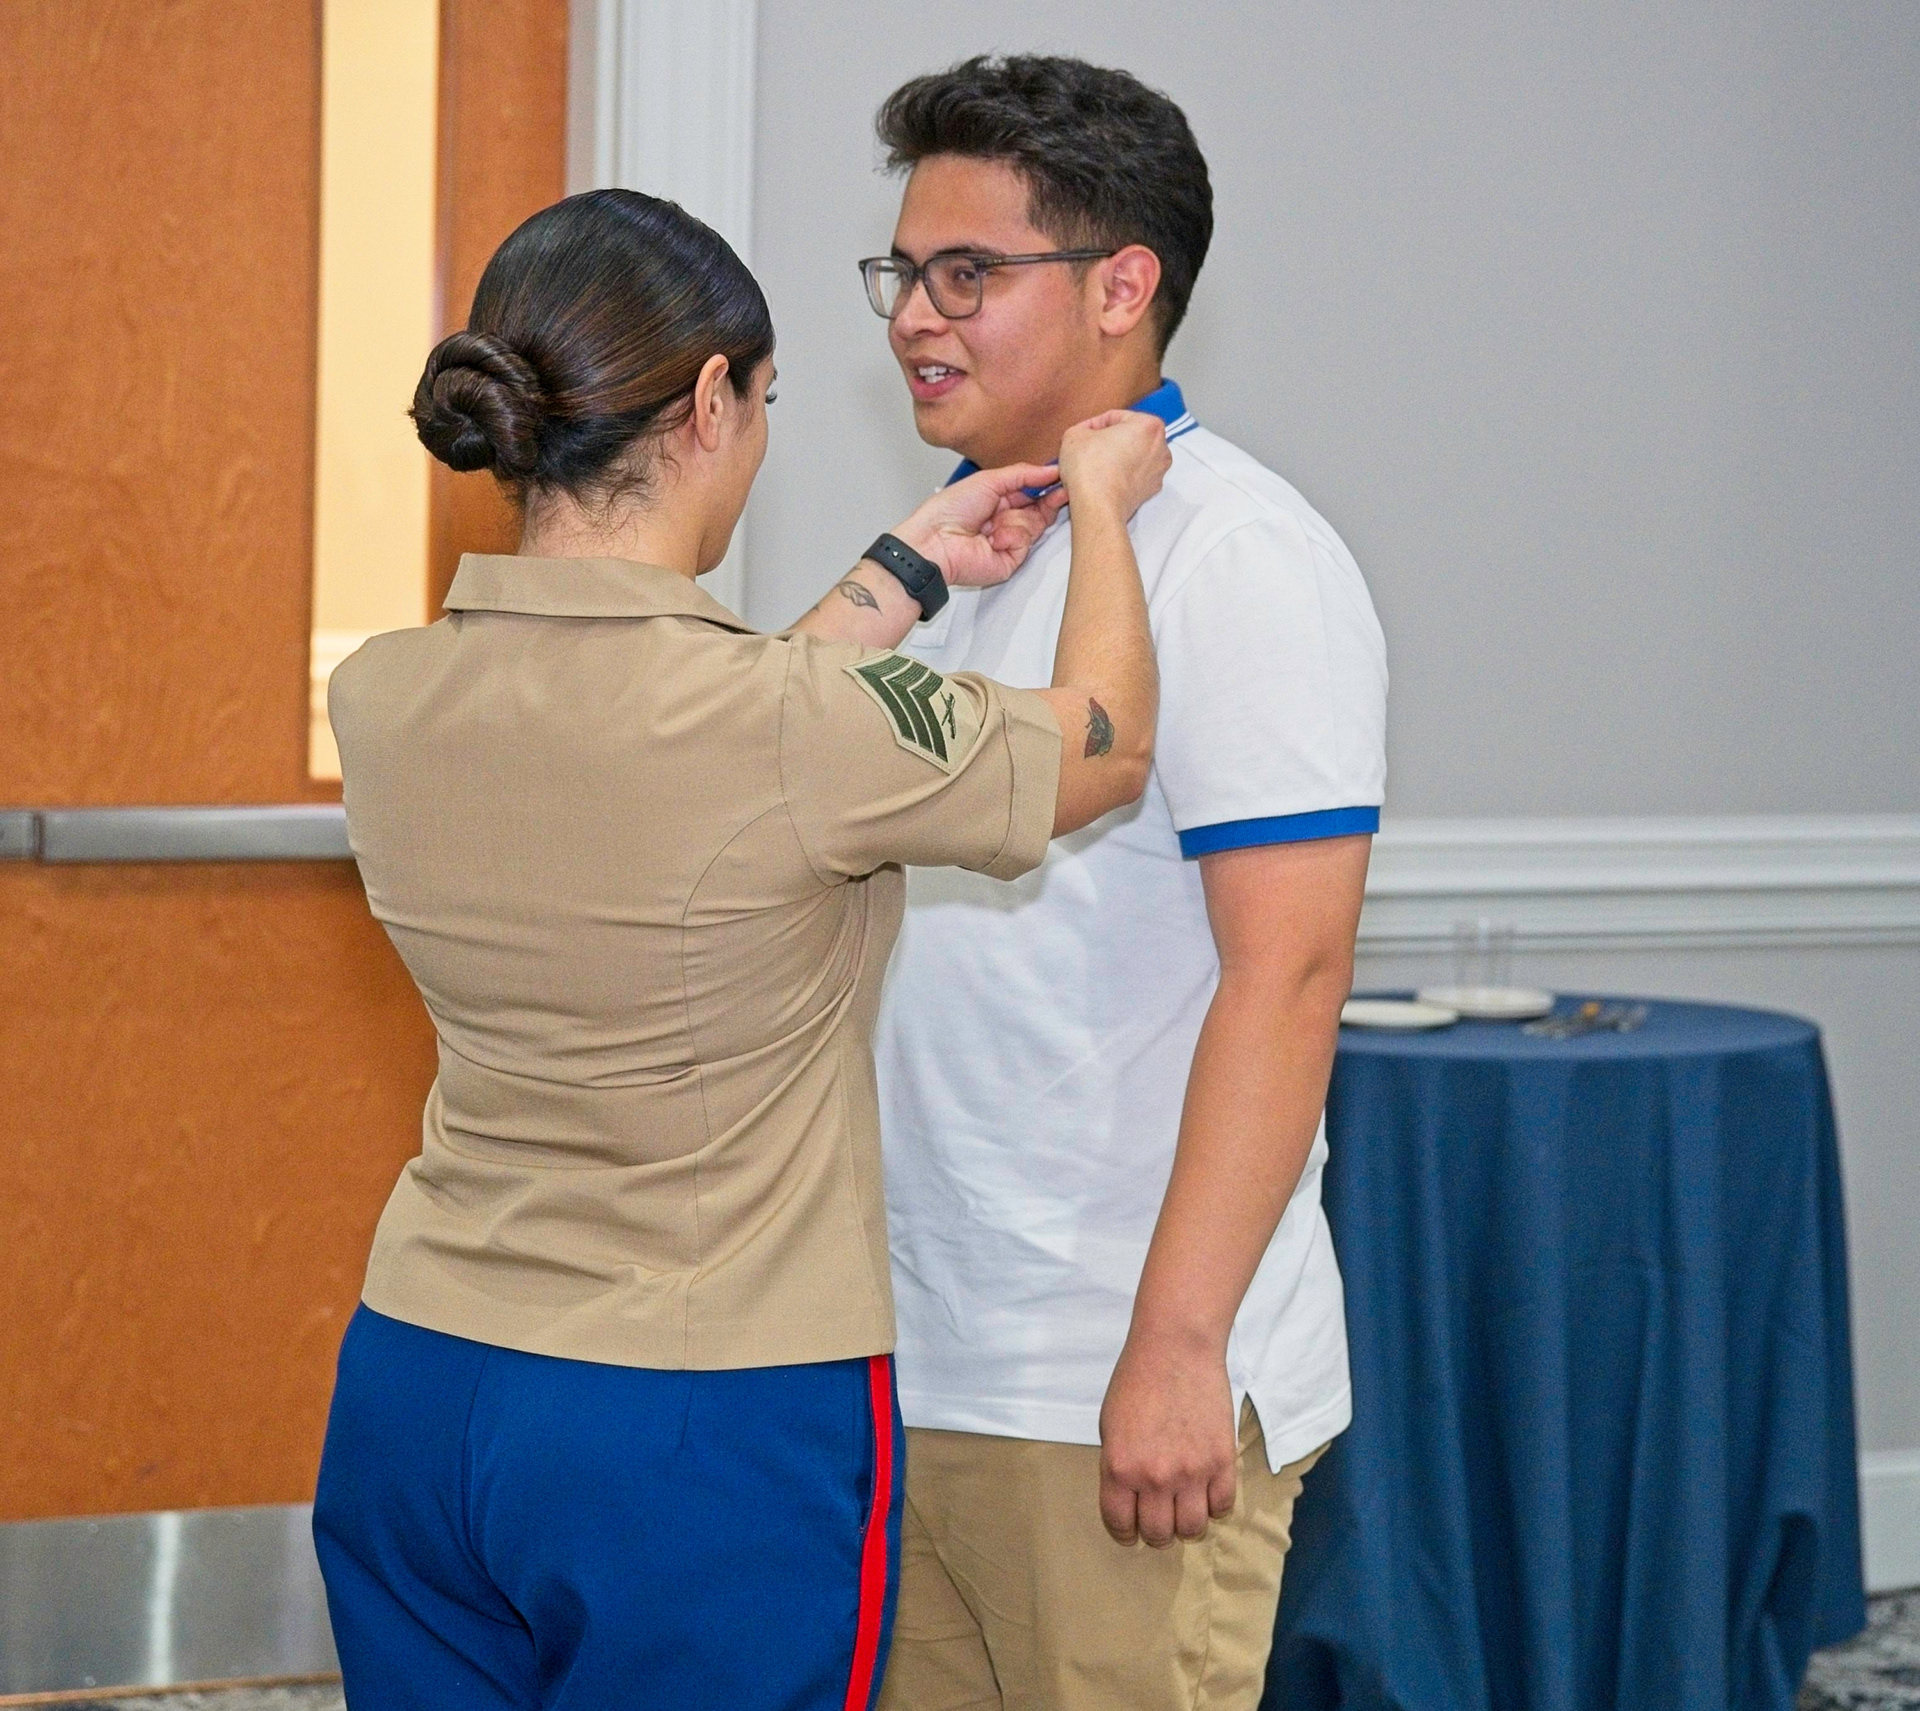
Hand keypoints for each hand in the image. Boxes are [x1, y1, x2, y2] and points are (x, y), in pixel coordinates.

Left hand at [892, 464, 1068, 589]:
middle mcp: (1005, 522)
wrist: (935, 542)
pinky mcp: (1010, 561)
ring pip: (1035, 525)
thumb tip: (1050, 470)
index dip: (1048, 486)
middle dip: (1048, 500)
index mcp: (997, 501)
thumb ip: (1022, 474)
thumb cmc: (949, 510)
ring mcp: (1008, 542)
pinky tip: (992, 539)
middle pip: (1040, 511)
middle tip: (1061, 491)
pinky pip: (1025, 543)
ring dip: (1017, 520)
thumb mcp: (988, 480)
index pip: (1032, 493)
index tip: (1063, 477)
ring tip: (993, 523)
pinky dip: (1010, 537)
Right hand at [1057, 409, 1170, 523]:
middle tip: (1087, 449)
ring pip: (1131, 457)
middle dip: (1107, 442)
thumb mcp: (1075, 435)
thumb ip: (1083, 428)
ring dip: (1114, 458)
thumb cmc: (1090, 468)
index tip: (1082, 435)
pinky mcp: (1150, 491)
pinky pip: (1132, 476)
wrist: (1097, 507)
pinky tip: (1102, 479)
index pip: (1116, 417)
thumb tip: (1086, 436)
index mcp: (1149, 425)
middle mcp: (1161, 447)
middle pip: (1128, 437)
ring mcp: (1158, 472)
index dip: (1094, 424)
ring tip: (1093, 465)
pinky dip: (1119, 475)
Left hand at [1097, 1331, 1237, 1547]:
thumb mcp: (1110, 1426)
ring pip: (1193, 1529)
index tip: (1131, 1530)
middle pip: (1159, 1534)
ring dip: (1187, 1524)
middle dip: (1156, 1532)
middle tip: (1160, 1518)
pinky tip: (1206, 1490)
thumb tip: (1131, 1498)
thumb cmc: (1137, 1380)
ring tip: (1184, 1507)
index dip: (1125, 1533)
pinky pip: (1222, 1506)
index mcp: (1119, 1468)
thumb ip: (1119, 1467)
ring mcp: (1191, 1471)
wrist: (1176, 1347)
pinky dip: (1214, 1505)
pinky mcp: (1222, 1461)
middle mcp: (1154, 1477)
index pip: (1120, 1525)